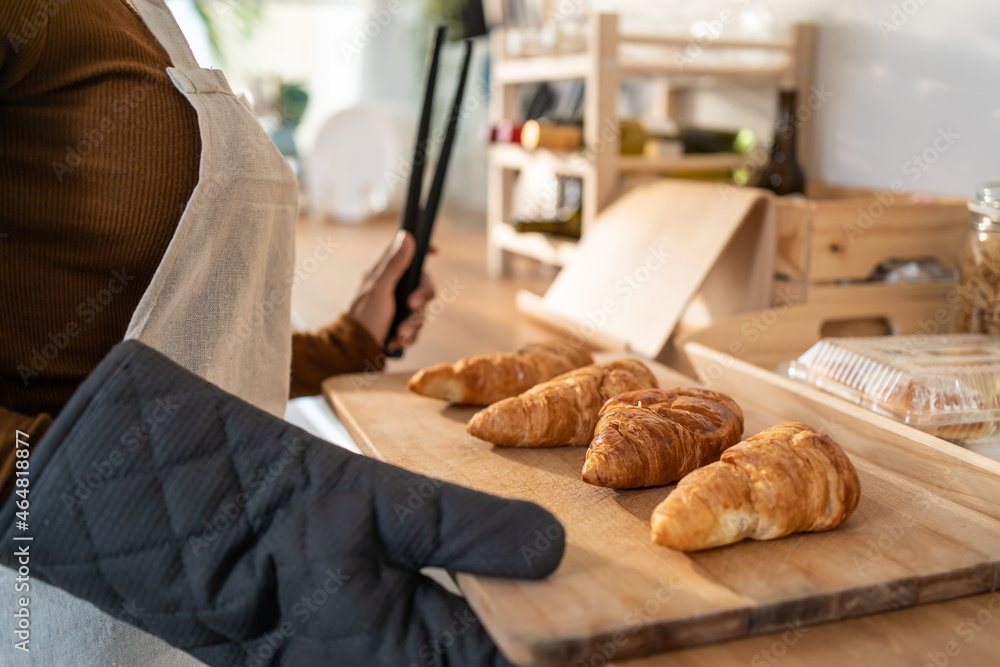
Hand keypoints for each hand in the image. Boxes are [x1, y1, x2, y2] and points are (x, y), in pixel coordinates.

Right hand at [3, 341, 564, 666]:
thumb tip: (553, 549)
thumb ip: (468, 529)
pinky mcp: (351, 642)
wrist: (175, 519)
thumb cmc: (269, 515)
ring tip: (545, 573)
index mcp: (403, 659)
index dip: (565, 643)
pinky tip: (482, 568)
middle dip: (536, 628)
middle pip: (484, 656)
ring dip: (499, 614)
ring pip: (457, 647)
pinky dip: (461, 607)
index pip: (509, 663)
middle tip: (589, 591)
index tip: (616, 619)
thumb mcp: (377, 507)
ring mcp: (365, 659)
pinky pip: (426, 635)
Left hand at [349, 230, 435, 351]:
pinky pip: (416, 326)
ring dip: (413, 323)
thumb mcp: (380, 289)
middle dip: (421, 298)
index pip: (405, 253)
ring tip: (400, 334)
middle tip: (412, 306)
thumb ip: (394, 265)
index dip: (422, 249)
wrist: (355, 351)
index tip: (435, 250)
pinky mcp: (399, 323)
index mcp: (383, 272)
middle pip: (422, 283)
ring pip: (421, 308)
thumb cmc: (363, 317)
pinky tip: (397, 340)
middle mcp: (391, 287)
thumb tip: (406, 236)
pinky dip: (409, 335)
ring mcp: (396, 305)